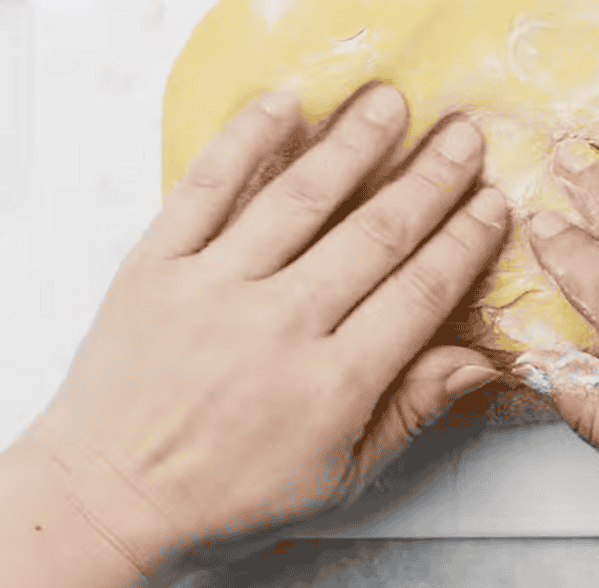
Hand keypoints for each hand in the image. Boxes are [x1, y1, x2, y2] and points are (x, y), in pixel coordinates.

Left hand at [25, 84, 507, 570]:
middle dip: (429, 178)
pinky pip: (206, 188)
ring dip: (352, 143)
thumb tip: (482, 359)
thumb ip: (410, 408)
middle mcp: (278, 328)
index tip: (491, 202)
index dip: (463, 241)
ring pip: (300, 199)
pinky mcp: (156, 265)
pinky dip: (245, 141)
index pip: (419, 293)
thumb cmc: (223, 493)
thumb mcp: (336, 476)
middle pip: (374, 235)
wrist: (107, 496)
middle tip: (463, 134)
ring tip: (389, 102)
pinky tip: (284, 104)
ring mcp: (213, 289)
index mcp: (331, 385)